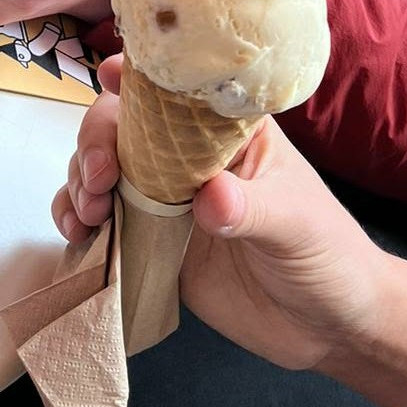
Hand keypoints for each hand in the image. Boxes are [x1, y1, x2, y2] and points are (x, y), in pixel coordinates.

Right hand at [53, 55, 387, 371]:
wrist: (330, 330)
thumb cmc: (328, 257)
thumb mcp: (297, 225)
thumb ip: (252, 208)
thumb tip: (209, 197)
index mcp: (224, 132)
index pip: (172, 92)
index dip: (135, 78)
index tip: (108, 77)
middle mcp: (185, 157)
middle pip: (119, 126)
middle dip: (95, 143)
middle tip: (100, 178)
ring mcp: (162, 198)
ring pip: (98, 168)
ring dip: (79, 181)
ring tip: (90, 213)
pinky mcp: (148, 240)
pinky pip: (98, 218)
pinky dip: (76, 219)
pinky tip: (79, 235)